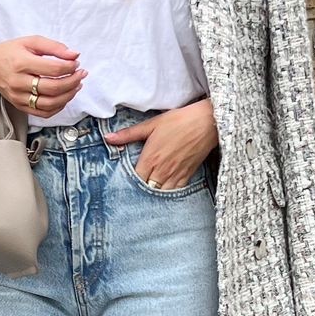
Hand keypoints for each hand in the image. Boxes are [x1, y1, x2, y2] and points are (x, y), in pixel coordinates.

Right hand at [0, 35, 87, 116]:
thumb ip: (53, 47)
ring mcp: (19, 97)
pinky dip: (58, 107)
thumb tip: (74, 55)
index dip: (70, 66)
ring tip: (76, 86)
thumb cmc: (10, 52)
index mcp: (22, 62)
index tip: (76, 63)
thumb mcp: (30, 42)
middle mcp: (19, 82)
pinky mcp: (19, 106)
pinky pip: (43, 112)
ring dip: (69, 96)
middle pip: (54, 88)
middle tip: (81, 74)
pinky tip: (64, 97)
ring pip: (50, 103)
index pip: (54, 68)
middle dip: (73, 81)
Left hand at [101, 98, 218, 187]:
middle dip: (140, 190)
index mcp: (150, 159)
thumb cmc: (178, 121)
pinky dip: (168, 193)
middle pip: (146, 190)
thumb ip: (128, 134)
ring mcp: (175, 175)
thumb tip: (108, 138)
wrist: (206, 123)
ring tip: (147, 192)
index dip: (128, 182)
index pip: (134, 179)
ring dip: (153, 193)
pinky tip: (163, 190)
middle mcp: (162, 170)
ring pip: (160, 194)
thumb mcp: (151, 125)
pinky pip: (175, 192)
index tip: (124, 181)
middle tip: (134, 189)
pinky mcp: (187, 175)